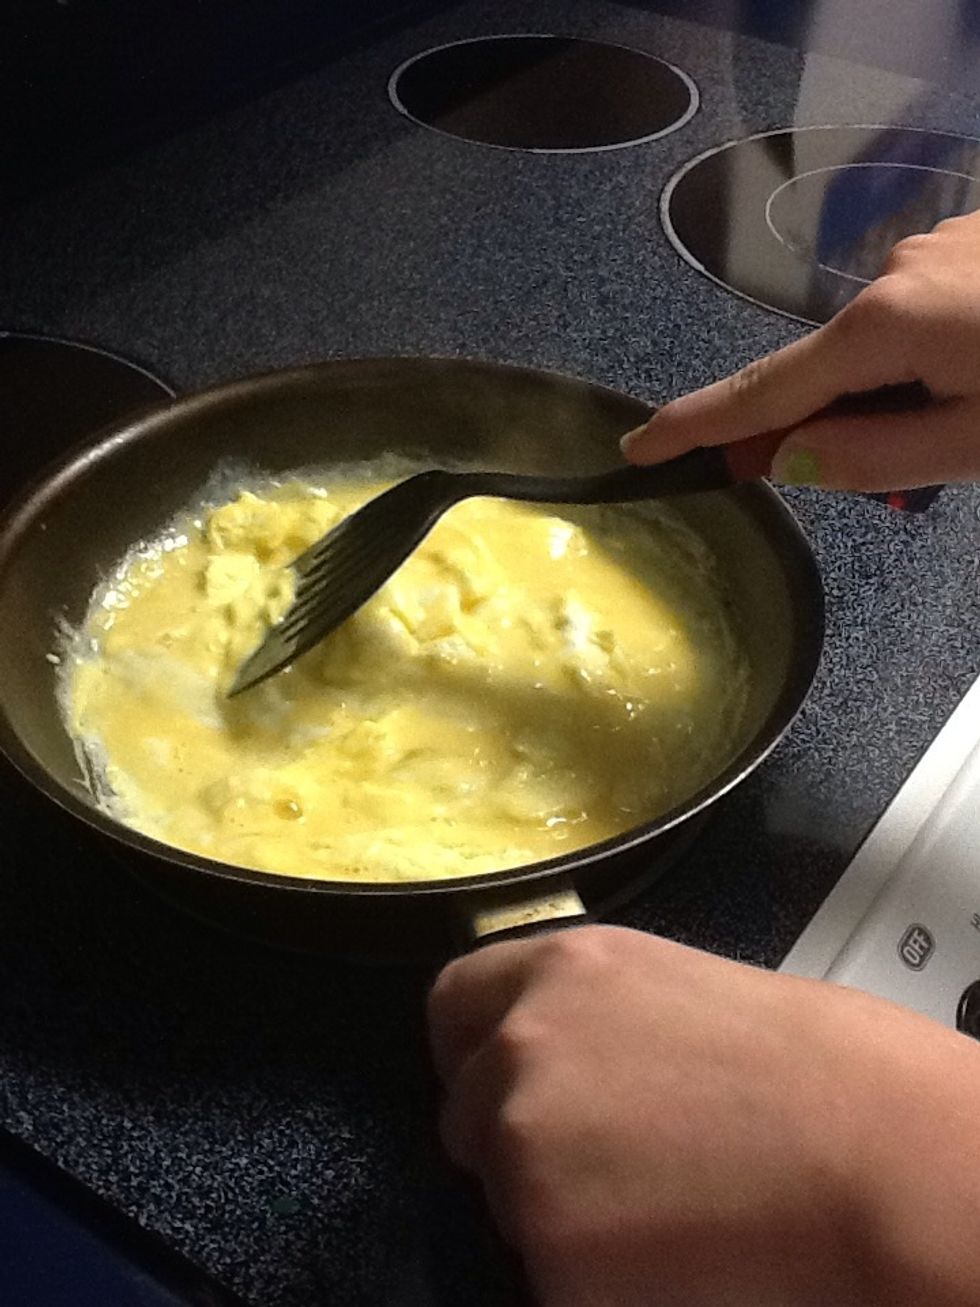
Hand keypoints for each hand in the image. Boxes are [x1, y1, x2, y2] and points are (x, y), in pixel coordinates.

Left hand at [429, 926, 979, 1306]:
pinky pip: (544, 1271)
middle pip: (468, 1111)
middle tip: (608, 1165)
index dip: (473, 1051)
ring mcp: (525, 1147)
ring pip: (503, 1198)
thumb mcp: (673, 989)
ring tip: (660, 1205)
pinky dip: (588, 1276)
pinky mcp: (548, 1247)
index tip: (497, 1082)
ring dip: (555, 1211)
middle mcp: (521, 1047)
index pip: (451, 1003)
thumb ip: (589, 1015)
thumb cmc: (811, 1069)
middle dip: (516, 1142)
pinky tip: (667, 1252)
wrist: (871, 1152)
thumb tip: (550, 1055)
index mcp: (560, 968)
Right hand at [621, 210, 979, 490]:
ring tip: (974, 409)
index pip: (763, 390)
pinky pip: (921, 311)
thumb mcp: (976, 443)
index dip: (698, 424)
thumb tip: (787, 458)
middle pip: (828, 371)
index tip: (640, 446)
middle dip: (841, 423)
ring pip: (881, 342)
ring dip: (900, 387)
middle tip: (910, 465)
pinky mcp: (971, 238)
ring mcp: (936, 243)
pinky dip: (935, 350)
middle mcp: (894, 272)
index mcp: (884, 324)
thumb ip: (876, 454)